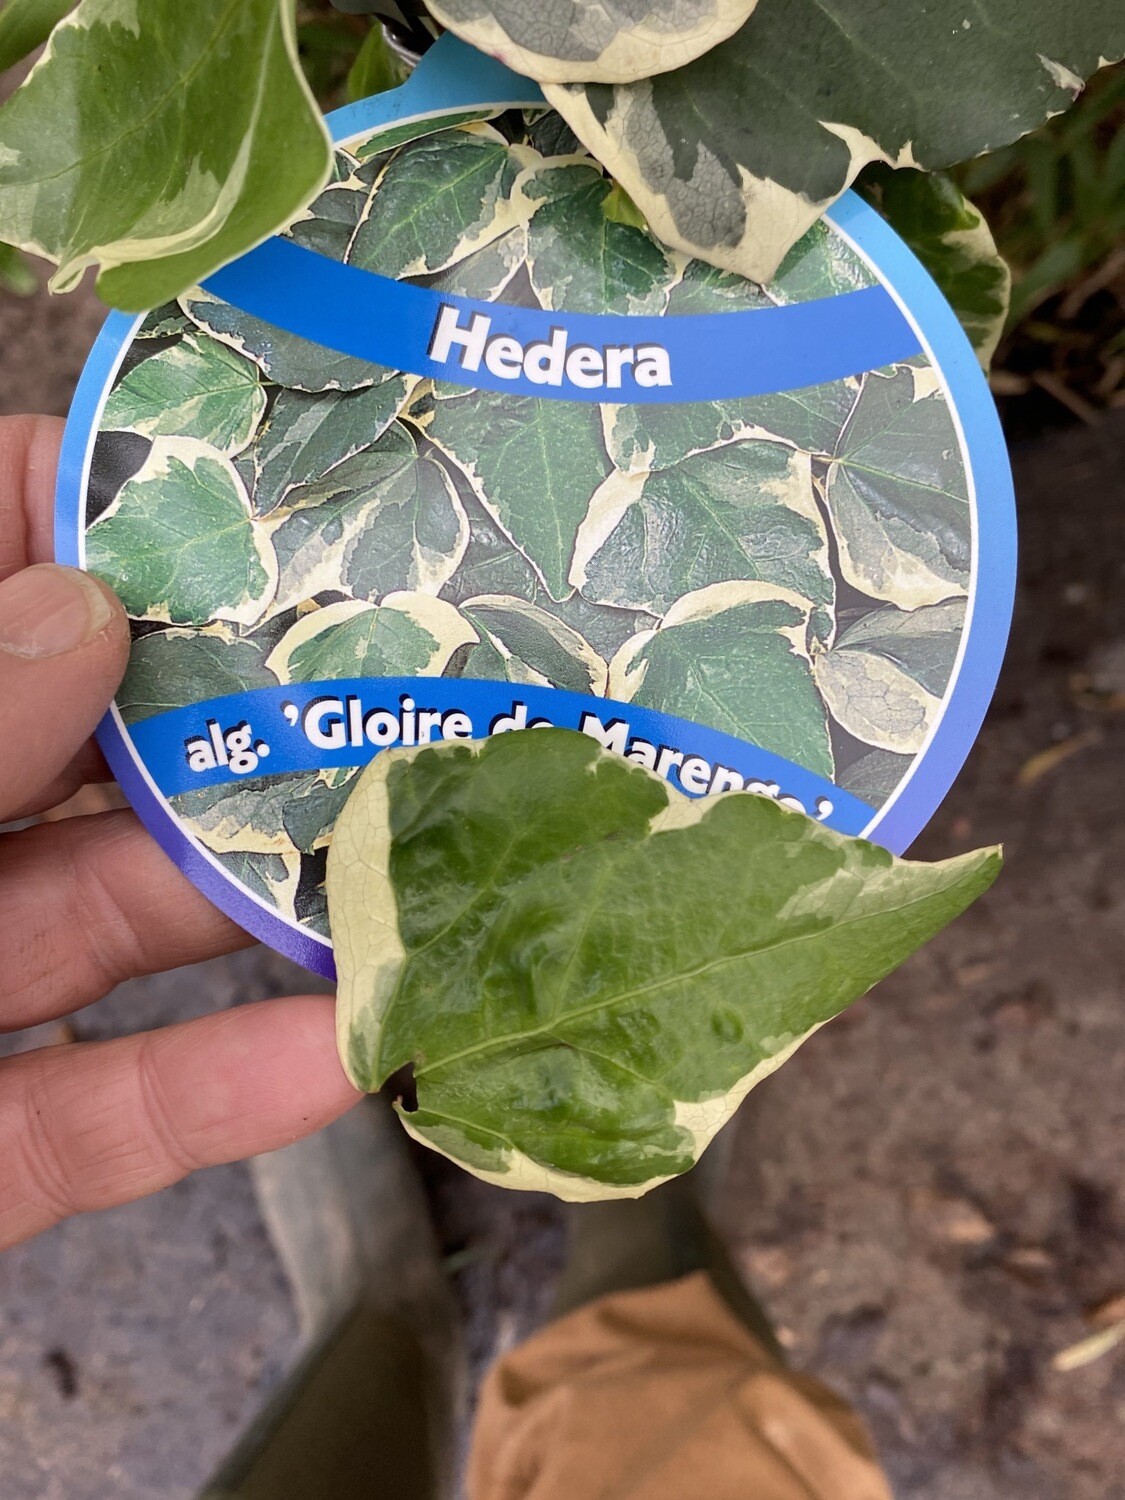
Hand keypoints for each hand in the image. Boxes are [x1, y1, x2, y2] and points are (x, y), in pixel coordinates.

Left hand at [0, 416, 359, 1251]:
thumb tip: (80, 608)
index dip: (89, 522)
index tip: (241, 511)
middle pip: (72, 750)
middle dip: (229, 726)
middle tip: (382, 691)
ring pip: (110, 929)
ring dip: (260, 909)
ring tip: (404, 865)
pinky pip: (101, 1112)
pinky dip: (218, 1091)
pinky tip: (341, 1052)